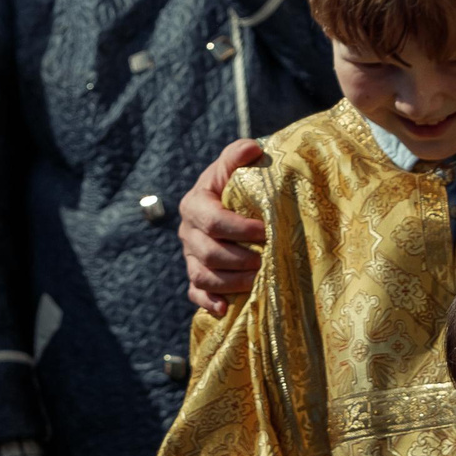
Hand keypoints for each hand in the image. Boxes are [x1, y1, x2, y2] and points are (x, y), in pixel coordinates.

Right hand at [180, 138, 267, 314]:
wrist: (226, 206)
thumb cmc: (235, 186)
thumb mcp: (234, 169)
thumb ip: (238, 155)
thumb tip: (254, 148)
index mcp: (194, 204)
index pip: (213, 221)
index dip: (241, 229)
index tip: (266, 231)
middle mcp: (187, 232)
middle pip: (208, 253)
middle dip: (241, 259)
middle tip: (268, 259)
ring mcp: (189, 257)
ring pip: (203, 276)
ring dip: (232, 281)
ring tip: (259, 279)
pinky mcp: (195, 277)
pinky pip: (195, 294)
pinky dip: (209, 302)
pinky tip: (226, 308)